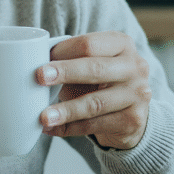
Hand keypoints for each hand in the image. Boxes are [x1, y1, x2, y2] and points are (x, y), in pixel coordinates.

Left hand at [36, 31, 151, 149]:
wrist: (131, 112)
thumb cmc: (103, 81)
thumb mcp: (92, 63)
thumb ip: (71, 60)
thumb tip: (36, 64)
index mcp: (122, 44)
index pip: (89, 44)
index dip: (63, 51)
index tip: (41, 59)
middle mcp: (135, 66)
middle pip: (95, 68)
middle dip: (65, 73)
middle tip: (39, 77)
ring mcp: (137, 94)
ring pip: (95, 103)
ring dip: (66, 110)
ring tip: (44, 116)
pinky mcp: (133, 120)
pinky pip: (95, 125)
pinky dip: (70, 128)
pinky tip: (52, 129)